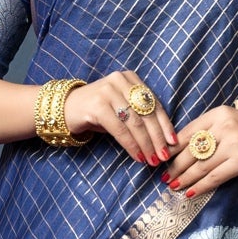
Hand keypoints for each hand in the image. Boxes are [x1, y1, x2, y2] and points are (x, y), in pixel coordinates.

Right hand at [62, 69, 177, 164]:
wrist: (64, 108)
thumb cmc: (96, 112)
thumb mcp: (120, 109)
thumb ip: (139, 117)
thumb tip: (163, 140)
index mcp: (130, 78)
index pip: (154, 104)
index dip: (165, 125)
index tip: (173, 143)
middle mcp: (121, 80)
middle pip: (146, 114)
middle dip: (157, 138)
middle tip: (163, 156)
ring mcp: (108, 91)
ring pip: (135, 123)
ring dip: (146, 145)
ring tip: (152, 160)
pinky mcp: (98, 105)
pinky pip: (120, 129)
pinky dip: (131, 145)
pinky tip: (137, 156)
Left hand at [157, 106, 237, 196]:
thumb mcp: (228, 122)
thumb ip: (207, 132)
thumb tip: (177, 150)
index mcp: (218, 114)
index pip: (188, 132)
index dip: (172, 148)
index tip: (160, 159)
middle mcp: (224, 126)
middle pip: (191, 150)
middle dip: (175, 166)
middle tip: (165, 177)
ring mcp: (233, 144)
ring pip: (201, 166)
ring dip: (184, 178)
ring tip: (173, 186)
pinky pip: (214, 177)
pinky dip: (200, 186)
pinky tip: (190, 192)